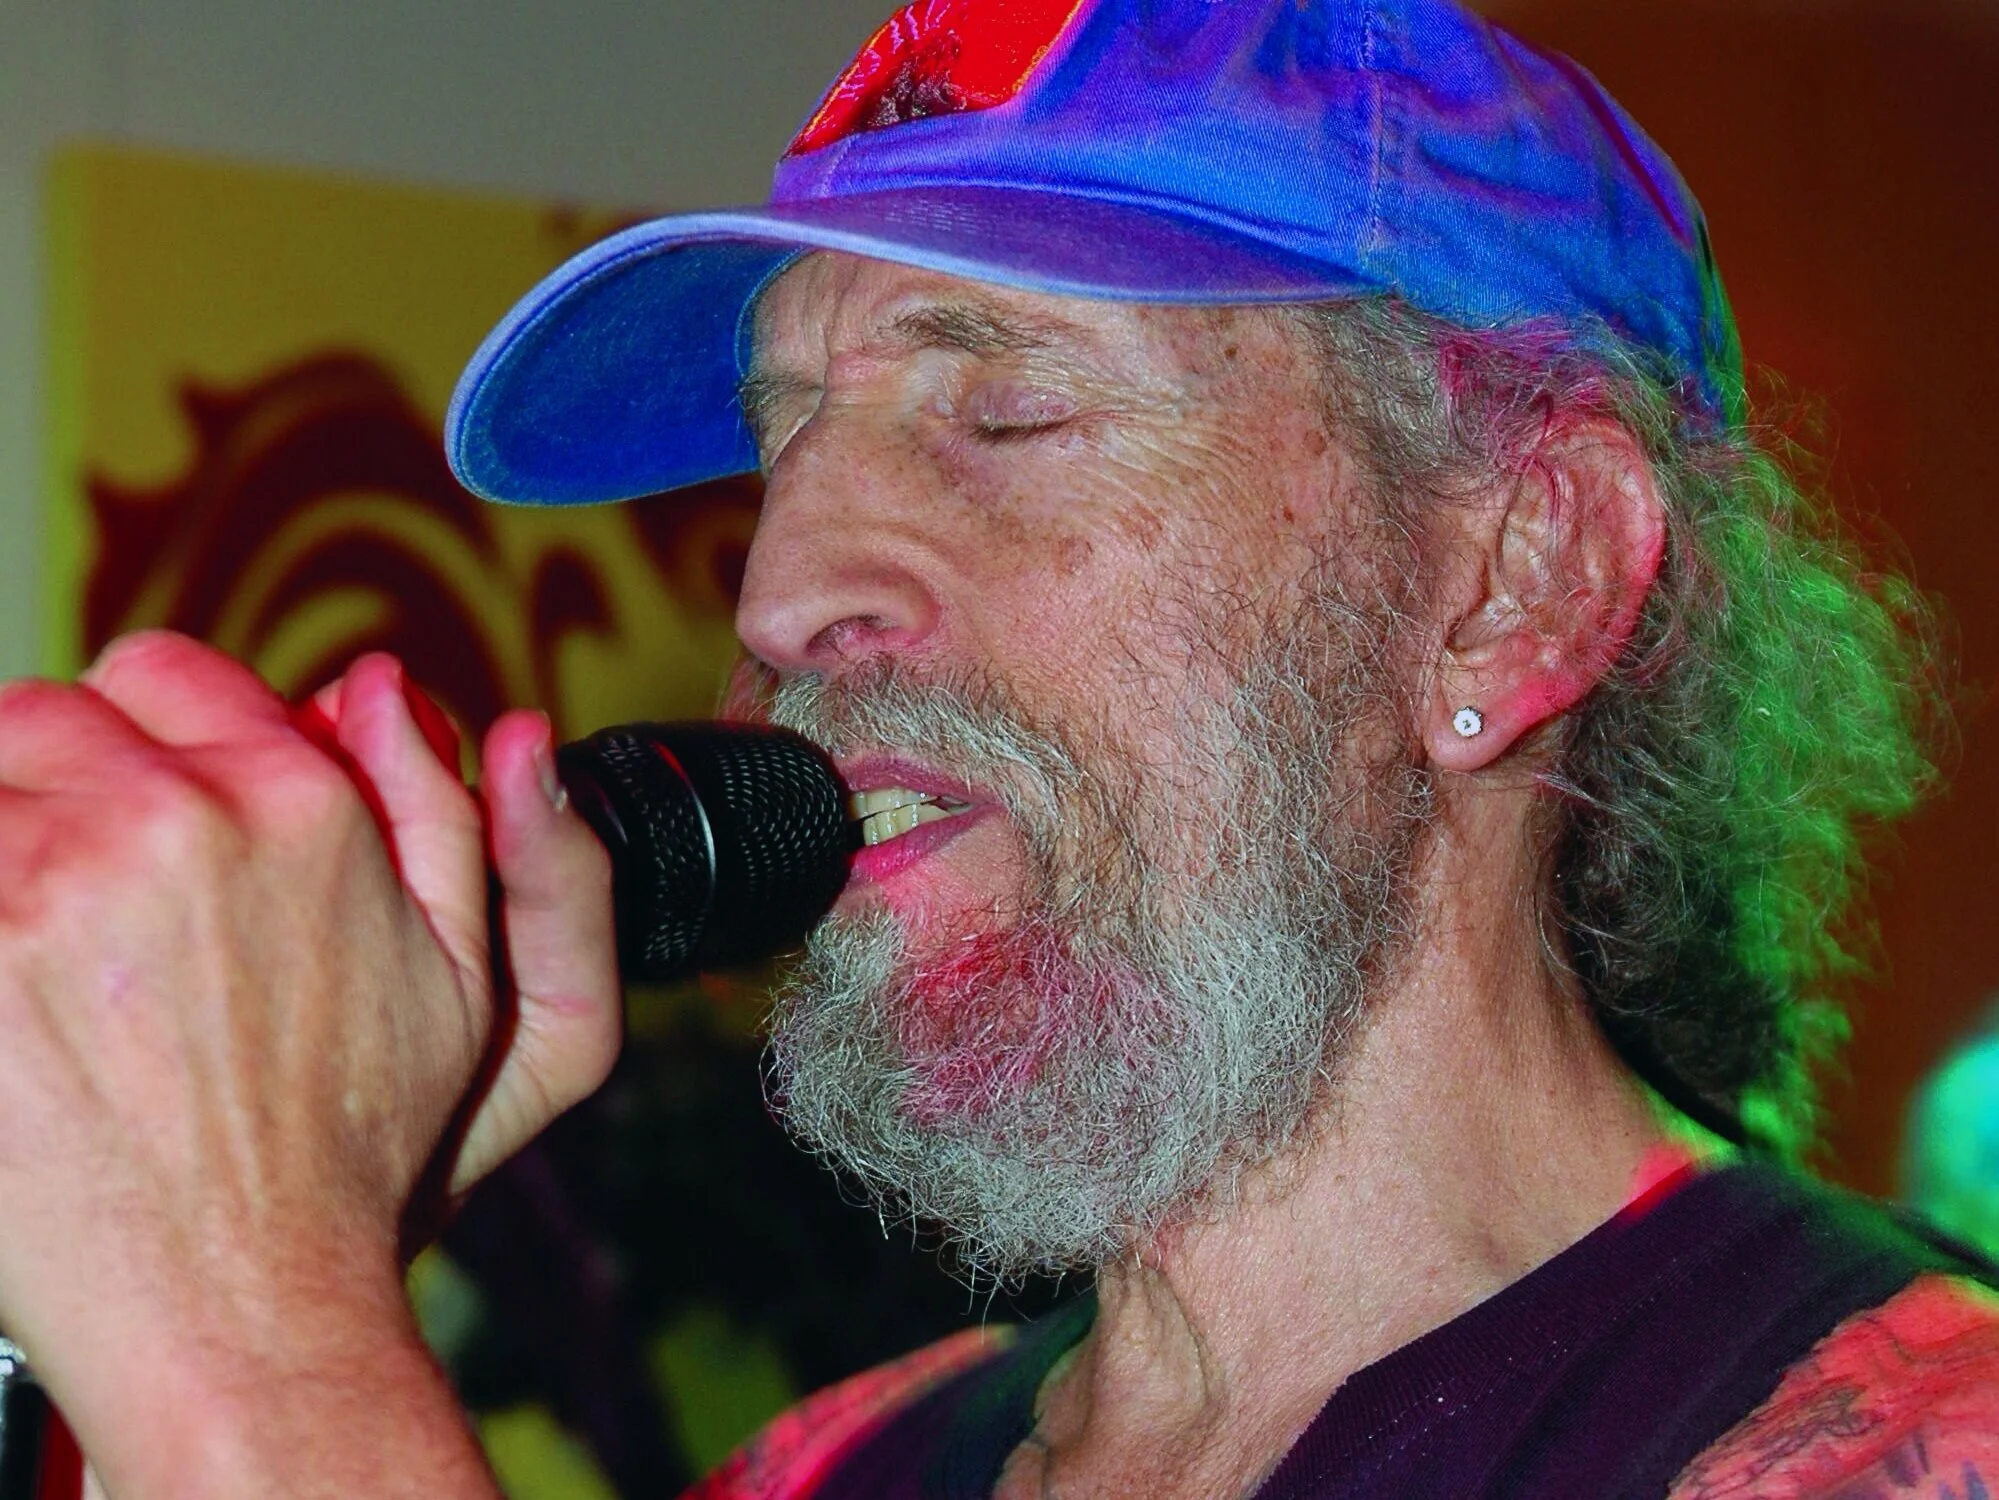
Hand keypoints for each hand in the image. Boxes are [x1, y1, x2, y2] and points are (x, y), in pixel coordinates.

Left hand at [0, 631, 613, 1494]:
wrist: (236, 1299)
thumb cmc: (347, 1151)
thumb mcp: (462, 976)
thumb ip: (439, 811)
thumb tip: (392, 687)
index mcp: (297, 803)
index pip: (163, 672)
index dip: (145, 741)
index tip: (131, 812)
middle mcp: (170, 817)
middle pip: (43, 714)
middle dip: (52, 788)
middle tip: (73, 906)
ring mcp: (44, 879)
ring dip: (1, 856)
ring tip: (38, 964)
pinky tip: (10, 997)